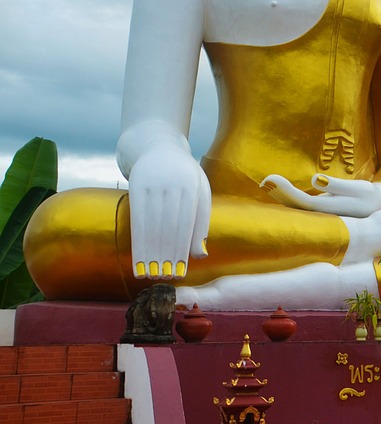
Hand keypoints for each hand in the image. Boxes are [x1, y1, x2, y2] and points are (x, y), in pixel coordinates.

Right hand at [127, 145, 211, 279]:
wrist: (159, 145)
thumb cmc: (185, 176)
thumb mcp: (200, 192)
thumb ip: (201, 223)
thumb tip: (200, 255)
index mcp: (192, 187)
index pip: (186, 225)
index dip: (182, 249)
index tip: (180, 271)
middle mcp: (172, 185)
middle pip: (168, 227)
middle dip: (166, 254)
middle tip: (165, 278)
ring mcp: (153, 184)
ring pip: (151, 225)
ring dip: (150, 253)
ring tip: (150, 274)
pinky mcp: (136, 185)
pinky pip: (137, 219)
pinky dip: (138, 241)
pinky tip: (138, 259)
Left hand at [260, 173, 380, 216]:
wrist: (378, 207)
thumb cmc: (368, 195)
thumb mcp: (358, 188)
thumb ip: (337, 185)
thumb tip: (315, 180)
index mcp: (330, 209)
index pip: (302, 202)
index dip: (285, 192)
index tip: (271, 179)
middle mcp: (322, 215)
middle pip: (295, 206)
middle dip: (279, 193)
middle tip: (265, 180)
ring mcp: (320, 213)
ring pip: (295, 206)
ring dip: (281, 195)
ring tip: (268, 182)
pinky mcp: (320, 209)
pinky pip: (299, 204)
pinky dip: (287, 196)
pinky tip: (277, 188)